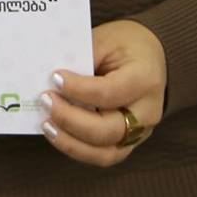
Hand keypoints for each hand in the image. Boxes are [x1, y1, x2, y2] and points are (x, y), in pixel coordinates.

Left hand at [39, 19, 166, 168]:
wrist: (150, 56)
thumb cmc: (125, 45)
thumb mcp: (105, 40)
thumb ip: (81, 59)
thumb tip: (50, 80)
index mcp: (145, 79)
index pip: (108, 93)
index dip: (78, 89)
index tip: (55, 78)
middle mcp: (147, 112)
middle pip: (108, 130)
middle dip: (70, 119)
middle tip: (46, 100)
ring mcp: (140, 133)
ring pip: (105, 153)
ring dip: (70, 142)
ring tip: (46, 124)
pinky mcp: (128, 143)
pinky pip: (102, 156)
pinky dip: (76, 149)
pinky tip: (57, 134)